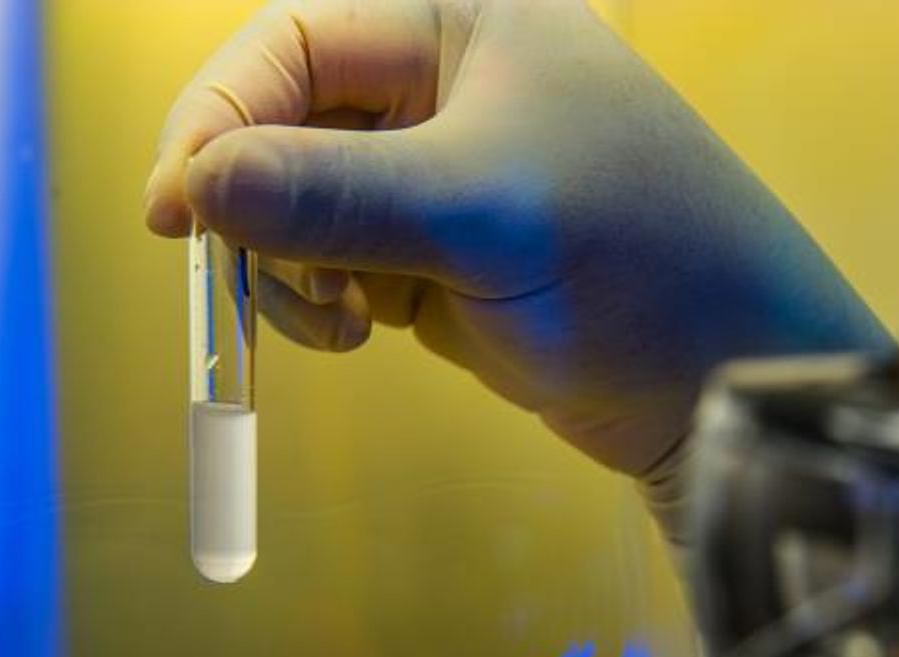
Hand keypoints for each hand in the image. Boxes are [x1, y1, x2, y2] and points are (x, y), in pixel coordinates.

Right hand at [146, 0, 886, 478]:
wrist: (724, 379)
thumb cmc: (634, 268)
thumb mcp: (479, 216)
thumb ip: (330, 194)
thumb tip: (191, 187)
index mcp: (460, 18)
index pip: (291, 42)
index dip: (219, 120)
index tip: (174, 214)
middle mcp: (444, 81)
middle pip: (282, 121)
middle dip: (259, 208)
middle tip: (269, 283)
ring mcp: (438, 172)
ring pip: (298, 201)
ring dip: (290, 265)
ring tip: (346, 320)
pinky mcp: (436, 250)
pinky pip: (335, 259)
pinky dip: (325, 299)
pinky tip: (366, 330)